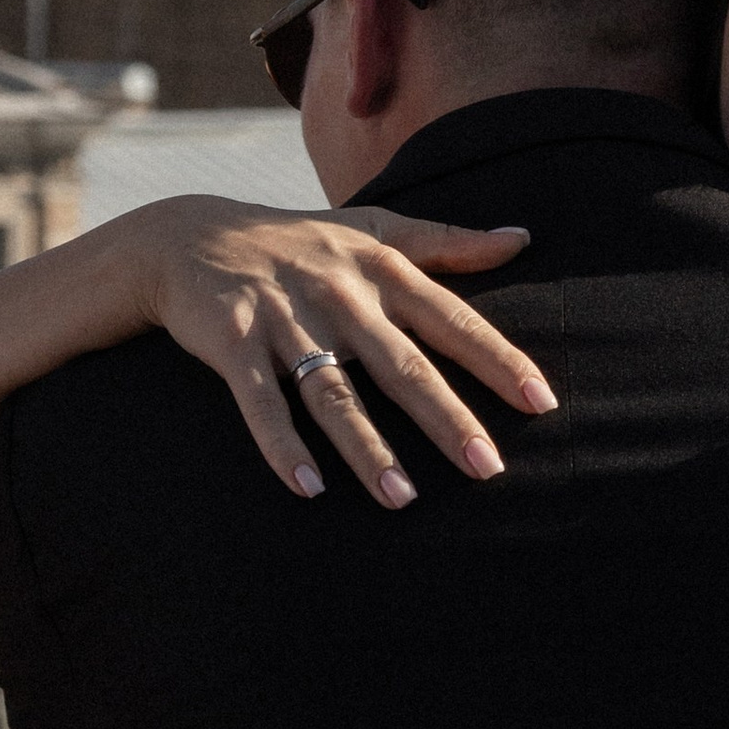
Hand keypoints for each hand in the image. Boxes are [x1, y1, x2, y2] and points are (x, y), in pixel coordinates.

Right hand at [122, 199, 554, 505]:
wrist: (188, 234)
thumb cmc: (300, 241)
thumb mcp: (375, 229)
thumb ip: (449, 242)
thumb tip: (524, 239)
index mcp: (381, 269)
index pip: (451, 319)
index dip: (498, 359)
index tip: (540, 402)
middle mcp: (339, 294)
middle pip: (402, 365)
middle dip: (447, 418)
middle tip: (488, 469)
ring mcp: (285, 318)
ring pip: (334, 392)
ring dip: (368, 448)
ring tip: (402, 499)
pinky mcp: (233, 340)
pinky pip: (260, 402)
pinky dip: (282, 445)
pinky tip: (308, 489)